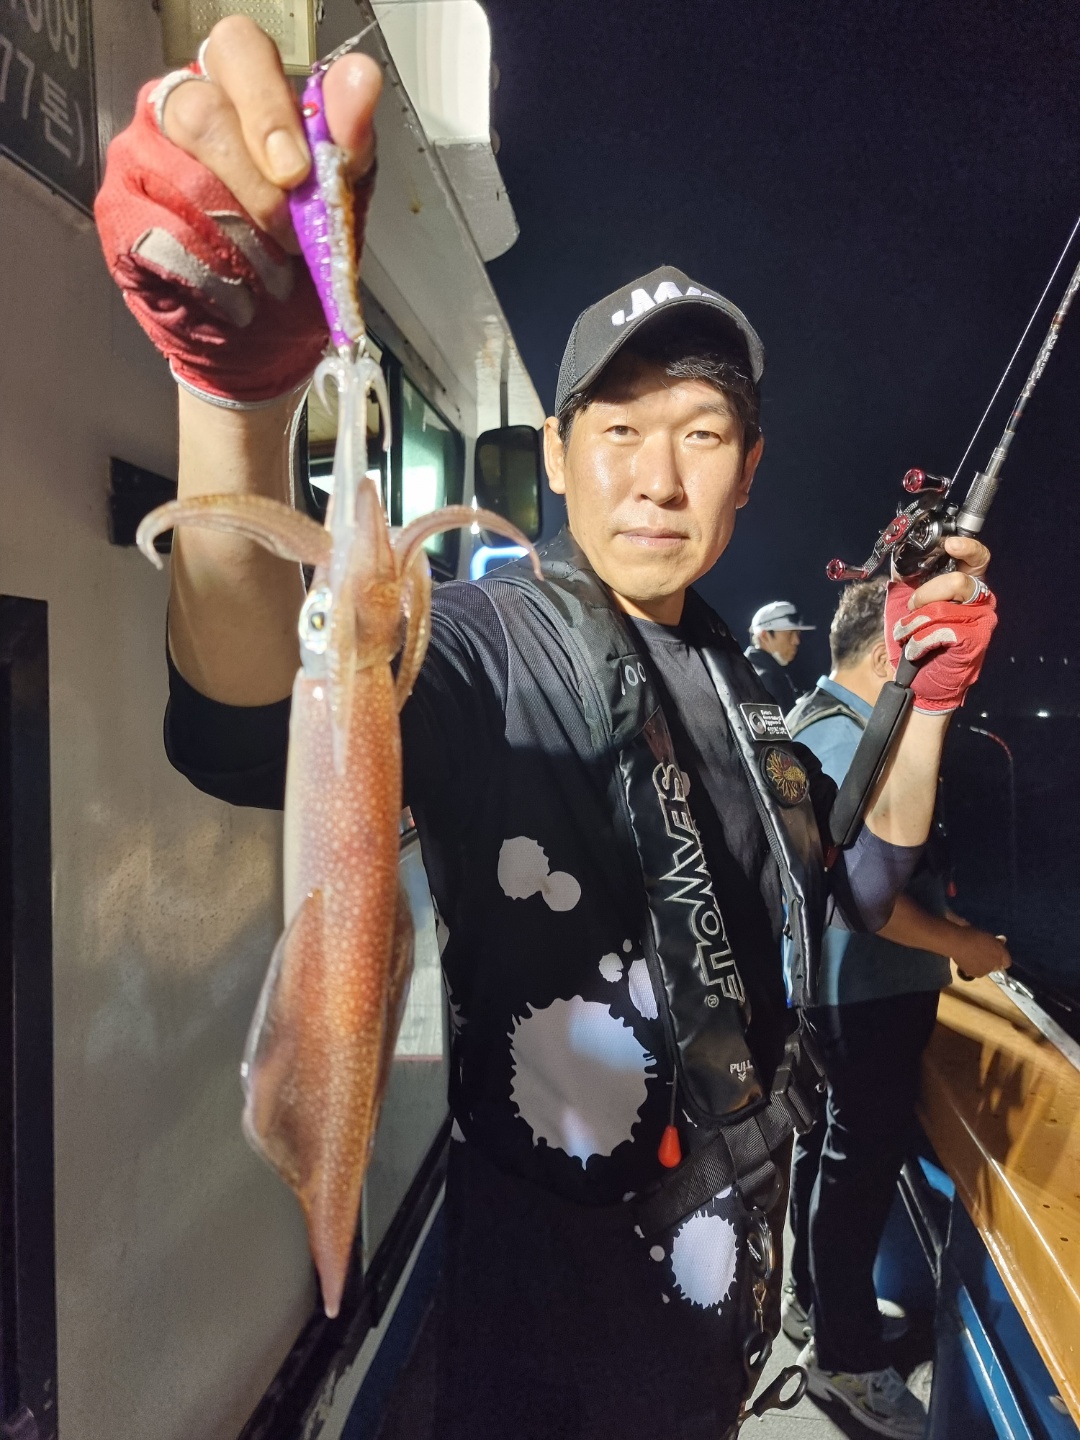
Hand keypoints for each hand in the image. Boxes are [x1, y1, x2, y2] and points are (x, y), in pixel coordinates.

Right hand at [94, 17, 381, 403]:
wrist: (266, 339)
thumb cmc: (298, 258)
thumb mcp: (339, 202)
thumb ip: (347, 141)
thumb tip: (361, 78)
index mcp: (239, 88)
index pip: (239, 50)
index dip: (268, 107)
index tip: (298, 172)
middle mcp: (179, 106)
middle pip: (204, 115)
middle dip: (259, 190)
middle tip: (293, 238)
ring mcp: (140, 157)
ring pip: (184, 180)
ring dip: (242, 244)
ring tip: (272, 278)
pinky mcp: (119, 213)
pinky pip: (161, 236)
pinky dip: (212, 278)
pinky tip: (236, 297)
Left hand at [885, 538, 996, 713]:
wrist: (917, 679)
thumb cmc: (916, 639)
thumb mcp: (906, 601)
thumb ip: (908, 576)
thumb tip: (899, 553)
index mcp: (966, 585)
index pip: (978, 558)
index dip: (968, 547)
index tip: (950, 544)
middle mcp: (980, 600)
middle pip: (957, 582)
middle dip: (924, 595)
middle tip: (912, 609)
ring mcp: (980, 621)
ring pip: (942, 610)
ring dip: (914, 624)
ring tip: (907, 634)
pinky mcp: (974, 641)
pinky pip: (941, 632)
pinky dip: (920, 642)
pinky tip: (916, 650)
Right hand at [950, 924, 1010, 978]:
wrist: (957, 942)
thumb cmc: (973, 934)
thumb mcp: (987, 935)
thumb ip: (996, 941)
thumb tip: (1002, 941)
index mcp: (1001, 954)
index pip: (1007, 962)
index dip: (1001, 958)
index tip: (994, 953)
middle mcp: (996, 964)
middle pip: (996, 967)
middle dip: (991, 962)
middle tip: (982, 954)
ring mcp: (985, 971)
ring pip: (986, 970)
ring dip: (982, 965)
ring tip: (972, 956)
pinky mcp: (975, 974)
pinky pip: (976, 972)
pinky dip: (973, 968)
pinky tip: (966, 960)